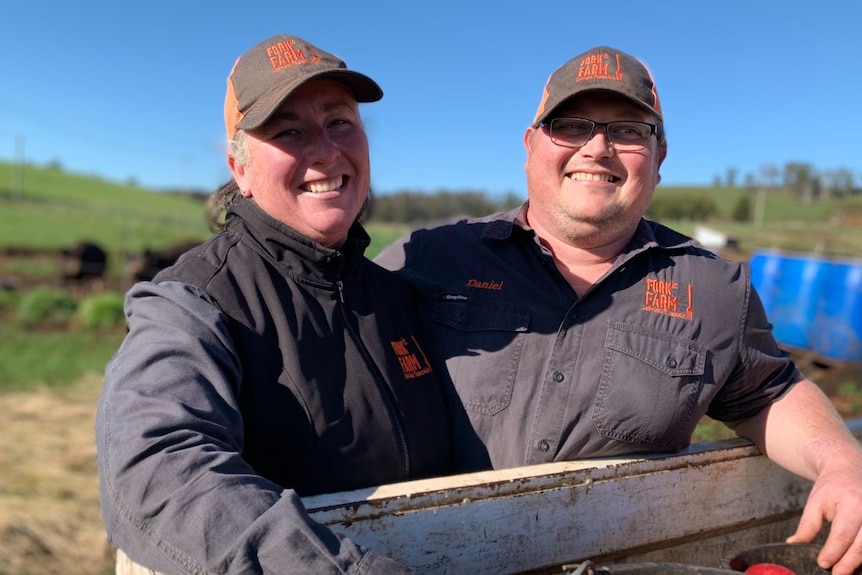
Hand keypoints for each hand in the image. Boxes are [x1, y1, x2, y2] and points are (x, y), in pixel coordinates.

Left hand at [787, 457, 861, 574]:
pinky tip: (857, 560)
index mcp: (852, 505)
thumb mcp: (815, 503)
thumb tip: (794, 544)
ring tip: (845, 569)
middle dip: (848, 564)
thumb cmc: (832, 486)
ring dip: (859, 561)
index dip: (832, 553)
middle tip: (836, 574)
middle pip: (861, 546)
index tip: (823, 564)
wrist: (848, 469)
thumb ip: (807, 526)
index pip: (842, 536)